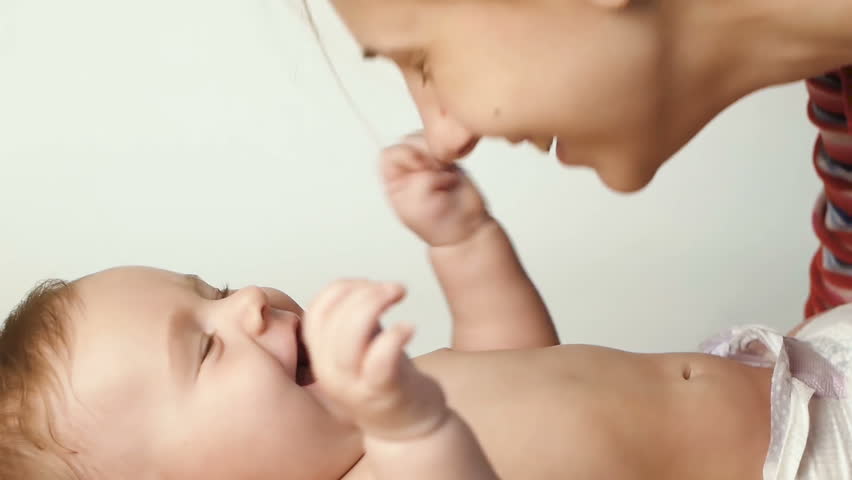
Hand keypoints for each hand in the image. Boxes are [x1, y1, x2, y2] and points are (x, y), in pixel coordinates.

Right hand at [303, 279, 449, 440]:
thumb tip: (357, 286)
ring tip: (399, 296)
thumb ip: (352, 319)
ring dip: (374, 305)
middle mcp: (331, 373)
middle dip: (362, 292)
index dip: (342, 288)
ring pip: (349, 338)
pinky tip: (409, 327)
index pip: (316, 311)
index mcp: (322, 357)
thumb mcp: (361, 346)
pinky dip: (394, 336)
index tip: (370, 284)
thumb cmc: (386, 381)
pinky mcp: (384, 393)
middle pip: (331, 319)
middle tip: (392, 288)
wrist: (407, 430)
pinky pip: (380, 360)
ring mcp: (355, 386)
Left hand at [381, 133, 489, 245]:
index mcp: (394, 182)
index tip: (420, 168)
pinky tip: (453, 170)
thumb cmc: (438, 224)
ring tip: (445, 172)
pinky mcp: (446, 159)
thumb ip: (417, 181)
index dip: (405, 155)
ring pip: (427, 139)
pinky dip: (450, 151)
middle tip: (437, 170)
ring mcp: (427, 162)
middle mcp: (408, 170)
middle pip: (408, 141)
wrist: (466, 227)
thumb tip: (430, 160)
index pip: (389, 154)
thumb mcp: (416, 206)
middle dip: (424, 152)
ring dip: (437, 153)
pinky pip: (445, 142)